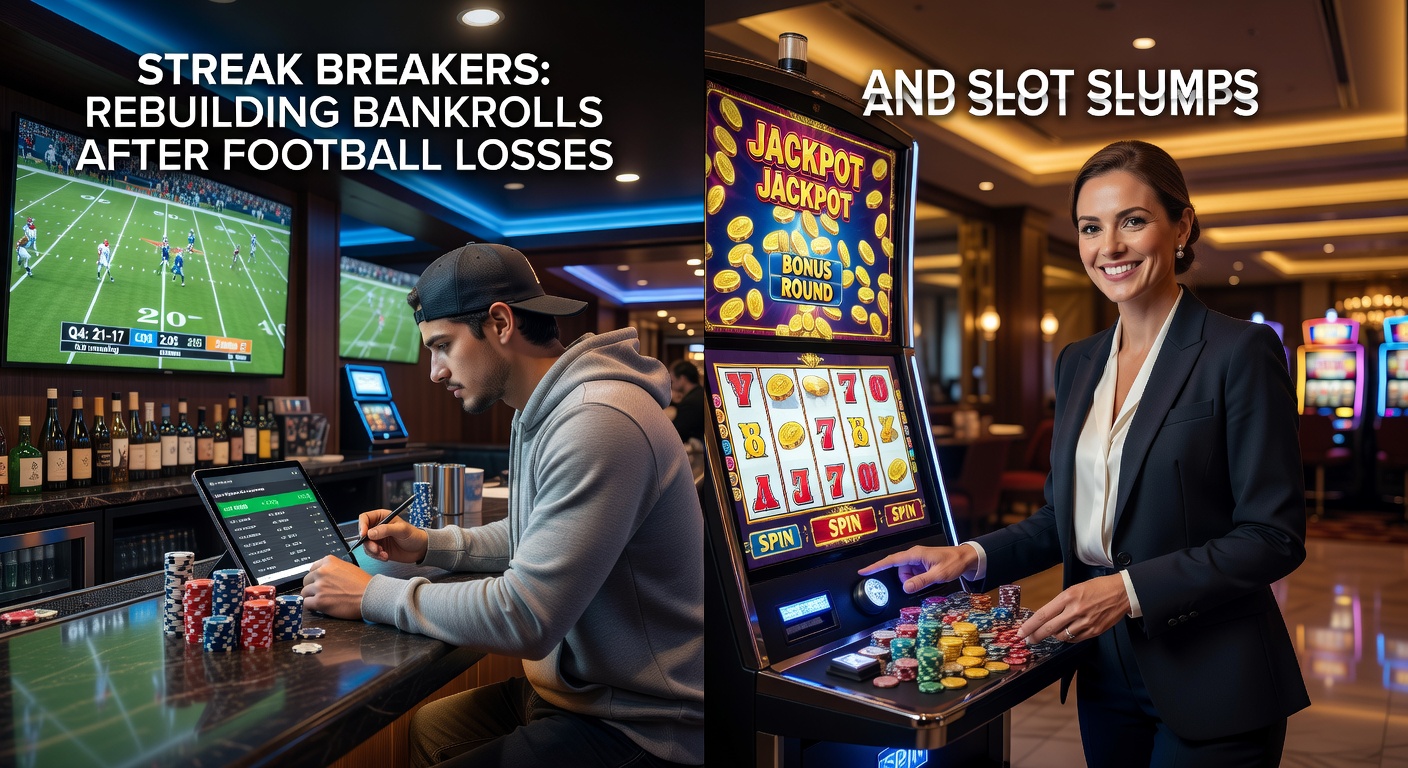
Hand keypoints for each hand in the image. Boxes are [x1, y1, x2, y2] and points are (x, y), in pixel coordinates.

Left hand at [301, 555, 370, 618]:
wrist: (370, 595)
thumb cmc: (363, 584)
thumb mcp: (348, 567)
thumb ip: (333, 570)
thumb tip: (324, 577)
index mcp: (329, 561)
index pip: (312, 568)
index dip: (316, 577)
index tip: (320, 582)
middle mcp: (322, 572)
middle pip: (306, 580)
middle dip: (312, 587)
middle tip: (322, 592)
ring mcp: (319, 586)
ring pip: (304, 592)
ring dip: (312, 597)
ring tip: (323, 600)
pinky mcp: (319, 601)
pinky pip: (306, 603)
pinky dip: (312, 606)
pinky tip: (320, 606)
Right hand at [358, 508, 427, 562]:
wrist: (420, 549)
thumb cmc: (413, 535)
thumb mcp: (402, 530)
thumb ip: (386, 530)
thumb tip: (370, 533)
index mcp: (382, 517)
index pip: (365, 518)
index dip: (362, 525)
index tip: (364, 535)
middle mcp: (377, 527)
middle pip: (363, 533)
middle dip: (368, 543)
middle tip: (376, 549)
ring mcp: (377, 539)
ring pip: (366, 544)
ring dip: (373, 551)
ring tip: (384, 554)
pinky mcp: (379, 549)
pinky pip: (371, 553)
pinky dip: (376, 556)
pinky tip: (386, 556)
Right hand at [858, 545, 977, 593]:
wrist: (966, 557)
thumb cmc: (954, 563)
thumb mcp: (938, 575)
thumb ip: (921, 581)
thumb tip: (905, 587)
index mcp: (915, 554)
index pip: (891, 560)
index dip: (876, 566)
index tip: (863, 571)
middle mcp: (914, 555)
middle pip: (899, 570)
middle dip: (906, 580)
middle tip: (923, 582)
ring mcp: (917, 560)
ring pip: (906, 574)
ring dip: (914, 580)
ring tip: (930, 579)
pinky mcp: (921, 564)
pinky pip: (913, 574)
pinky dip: (918, 579)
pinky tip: (929, 578)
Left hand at [1017, 574, 1129, 644]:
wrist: (1122, 592)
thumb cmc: (1097, 587)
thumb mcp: (1075, 589)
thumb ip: (1061, 603)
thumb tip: (1047, 616)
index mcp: (1068, 597)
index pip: (1042, 615)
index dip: (1029, 626)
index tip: (1021, 632)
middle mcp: (1075, 611)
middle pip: (1048, 629)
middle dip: (1035, 636)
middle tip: (1028, 640)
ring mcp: (1085, 622)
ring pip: (1061, 636)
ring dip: (1054, 635)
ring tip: (1053, 631)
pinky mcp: (1094, 631)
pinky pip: (1075, 639)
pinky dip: (1068, 638)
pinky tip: (1068, 633)